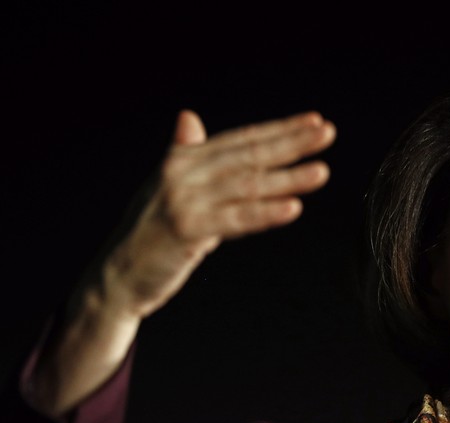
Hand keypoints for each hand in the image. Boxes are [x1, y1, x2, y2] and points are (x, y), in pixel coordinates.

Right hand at [26, 110, 334, 416]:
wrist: (119, 274)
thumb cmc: (152, 231)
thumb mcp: (169, 187)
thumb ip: (186, 154)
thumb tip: (189, 118)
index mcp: (184, 159)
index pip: (242, 140)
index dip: (279, 130)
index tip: (314, 122)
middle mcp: (183, 173)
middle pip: (248, 156)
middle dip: (291, 144)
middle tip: (327, 133)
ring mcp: (184, 201)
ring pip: (246, 186)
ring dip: (287, 178)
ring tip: (321, 172)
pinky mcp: (187, 230)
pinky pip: (235, 220)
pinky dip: (265, 213)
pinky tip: (293, 208)